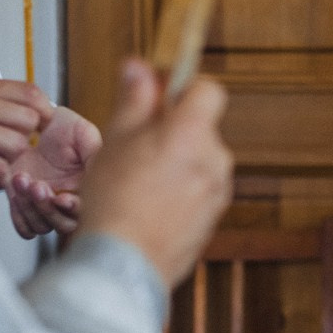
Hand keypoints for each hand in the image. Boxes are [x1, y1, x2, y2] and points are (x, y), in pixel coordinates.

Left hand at [6, 106, 101, 237]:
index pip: (86, 211)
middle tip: (37, 186)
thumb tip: (99, 174)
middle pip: (64, 225)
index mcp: (87, 188)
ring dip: (30, 208)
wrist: (36, 122)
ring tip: (22, 179)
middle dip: (47, 208)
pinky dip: (18, 214)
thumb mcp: (85, 134)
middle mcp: (69, 201)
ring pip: (41, 226)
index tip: (62, 197)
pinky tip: (16, 189)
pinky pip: (24, 227)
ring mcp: (47, 205)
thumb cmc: (65, 127)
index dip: (74, 209)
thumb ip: (94, 154)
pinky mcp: (26, 205)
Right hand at [77, 59, 233, 287]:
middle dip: (172, 128)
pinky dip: (180, 189)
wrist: (121, 264)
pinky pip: (198, 189)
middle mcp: (215, 160)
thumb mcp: (116, 138)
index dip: (183, 87)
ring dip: (176, 160)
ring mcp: (218, 191)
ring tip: (138, 179)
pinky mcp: (213, 218)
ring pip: (199, 160)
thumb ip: (135, 98)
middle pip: (201, 127)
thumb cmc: (115, 202)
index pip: (208, 89)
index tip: (158, 94)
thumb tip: (139, 68)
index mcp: (193, 133)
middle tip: (135, 142)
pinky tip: (149, 203)